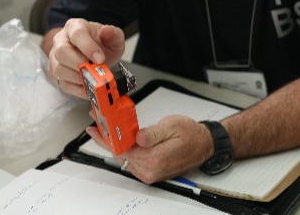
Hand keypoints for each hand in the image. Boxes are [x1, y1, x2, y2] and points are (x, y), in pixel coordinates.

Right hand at [47, 18, 125, 98]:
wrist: (96, 55)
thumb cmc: (103, 44)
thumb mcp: (114, 38)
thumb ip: (113, 34)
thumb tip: (107, 31)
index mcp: (76, 27)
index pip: (77, 34)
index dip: (88, 47)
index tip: (100, 59)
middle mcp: (61, 40)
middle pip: (62, 52)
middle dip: (80, 64)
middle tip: (95, 71)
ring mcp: (55, 57)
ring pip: (59, 69)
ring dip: (78, 78)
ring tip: (94, 80)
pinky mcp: (55, 73)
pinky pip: (62, 83)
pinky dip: (77, 89)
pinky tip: (89, 89)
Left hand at [86, 115, 212, 182]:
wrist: (204, 144)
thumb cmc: (191, 134)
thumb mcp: (172, 126)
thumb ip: (153, 133)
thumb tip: (138, 137)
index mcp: (155, 158)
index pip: (122, 149)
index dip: (106, 138)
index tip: (95, 129)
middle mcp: (151, 170)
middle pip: (120, 155)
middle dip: (108, 140)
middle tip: (97, 126)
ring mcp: (150, 173)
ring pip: (124, 159)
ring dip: (115, 145)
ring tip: (107, 131)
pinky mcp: (151, 173)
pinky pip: (131, 162)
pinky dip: (124, 151)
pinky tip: (121, 141)